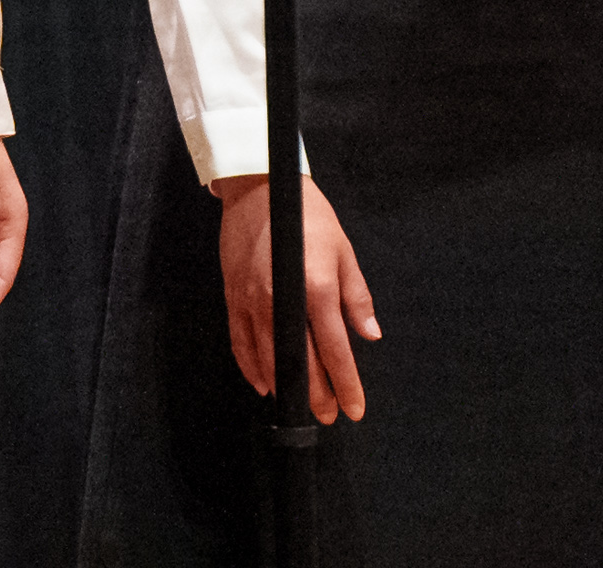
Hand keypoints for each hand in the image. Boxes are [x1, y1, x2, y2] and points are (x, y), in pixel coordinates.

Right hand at [212, 174, 375, 423]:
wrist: (258, 187)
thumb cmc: (307, 214)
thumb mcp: (342, 250)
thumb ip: (356, 297)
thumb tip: (369, 334)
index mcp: (316, 289)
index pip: (335, 351)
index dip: (347, 384)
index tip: (355, 409)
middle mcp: (282, 301)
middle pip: (301, 364)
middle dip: (317, 395)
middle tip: (330, 415)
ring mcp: (253, 301)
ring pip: (269, 360)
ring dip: (285, 388)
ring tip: (300, 405)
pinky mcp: (233, 297)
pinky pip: (240, 343)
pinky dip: (251, 368)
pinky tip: (262, 383)